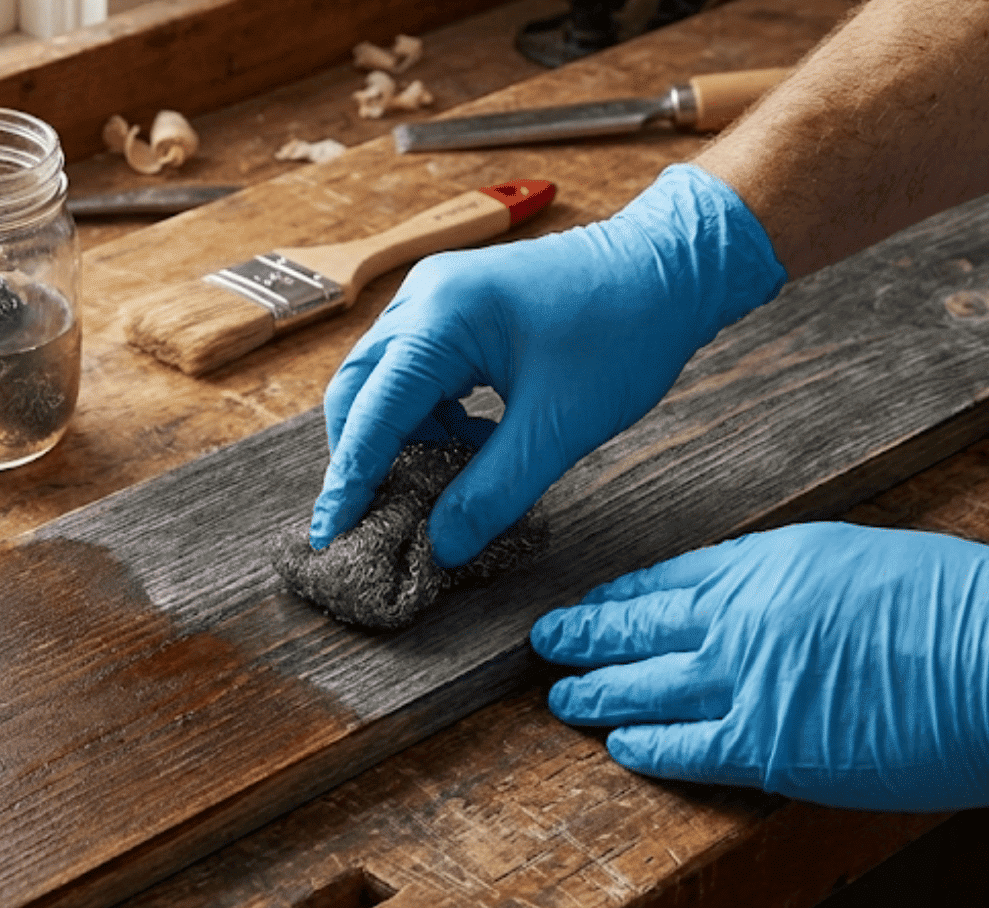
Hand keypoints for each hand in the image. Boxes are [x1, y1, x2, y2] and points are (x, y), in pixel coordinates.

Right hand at [309, 164, 786, 564]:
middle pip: (356, 391)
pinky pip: (414, 370)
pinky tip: (468, 445)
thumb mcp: (558, 428)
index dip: (349, 481)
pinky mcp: (454, 306)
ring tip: (439, 483)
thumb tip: (442, 546)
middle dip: (362, 457)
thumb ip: (492, 492)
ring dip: (399, 438)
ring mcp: (434, 296)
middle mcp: (422, 298)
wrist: (672, 266)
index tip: (331, 534)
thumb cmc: (626, 331)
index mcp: (441, 319)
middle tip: (373, 517)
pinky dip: (426, 416)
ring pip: (382, 382)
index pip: (371, 413)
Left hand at [531, 523, 988, 811]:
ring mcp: (746, 683)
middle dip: (582, 635)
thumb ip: (790, 581)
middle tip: (545, 640)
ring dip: (594, 693)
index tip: (592, 602)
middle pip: (636, 628)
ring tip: (562, 697)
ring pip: (641, 688)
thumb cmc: (954, 609)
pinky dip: (644, 746)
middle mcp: (741, 619)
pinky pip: (682, 748)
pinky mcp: (765, 746)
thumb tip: (752, 600)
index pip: (668, 578)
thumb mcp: (857, 561)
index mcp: (766, 564)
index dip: (621, 595)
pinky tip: (621, 746)